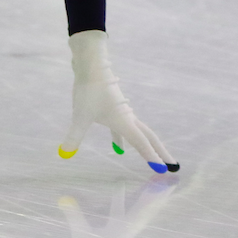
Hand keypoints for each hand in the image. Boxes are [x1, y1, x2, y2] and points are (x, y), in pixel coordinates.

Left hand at [58, 30, 178, 173]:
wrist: (91, 66)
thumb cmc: (88, 91)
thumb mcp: (80, 116)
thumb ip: (74, 136)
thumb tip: (64, 153)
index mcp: (124, 121)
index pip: (142, 144)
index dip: (152, 158)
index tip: (163, 171)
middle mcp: (127, 117)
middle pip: (149, 137)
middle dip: (161, 152)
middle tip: (173, 166)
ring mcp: (122, 110)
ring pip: (139, 132)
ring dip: (145, 145)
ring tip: (151, 159)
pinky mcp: (113, 106)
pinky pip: (123, 127)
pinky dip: (123, 138)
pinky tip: (118, 148)